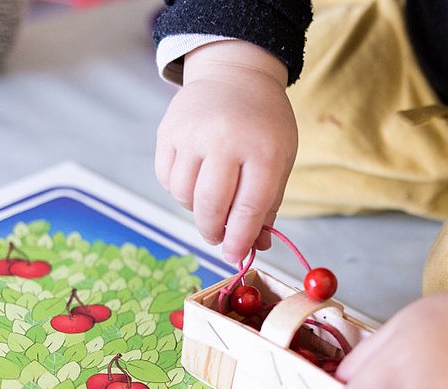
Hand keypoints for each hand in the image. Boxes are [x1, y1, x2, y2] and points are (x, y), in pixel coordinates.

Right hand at [155, 40, 297, 262]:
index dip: (240, 239)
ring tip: (210, 200)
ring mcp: (192, 133)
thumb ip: (268, 204)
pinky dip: (179, 189)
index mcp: (263, 149)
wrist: (235, 74)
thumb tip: (255, 246)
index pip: (248, 209)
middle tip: (218, 237)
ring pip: (184, 196)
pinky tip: (195, 180)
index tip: (235, 255)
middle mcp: (225, 140)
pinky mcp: (168, 131)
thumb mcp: (280, 158)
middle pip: (211, 206)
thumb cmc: (263, 124)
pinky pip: (167, 179)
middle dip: (214, 232)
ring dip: (196, 209)